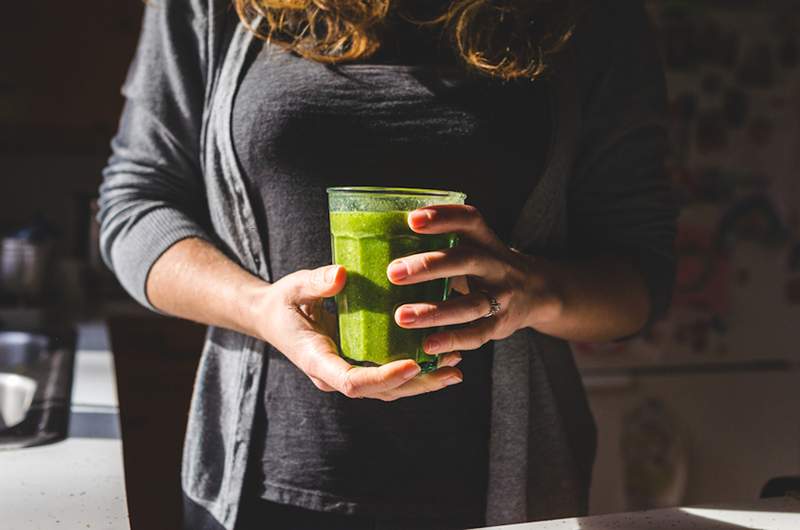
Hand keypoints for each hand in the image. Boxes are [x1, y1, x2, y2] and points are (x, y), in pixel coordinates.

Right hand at [253, 264, 463, 400]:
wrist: (271, 317)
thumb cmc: (283, 301)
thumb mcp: (295, 287)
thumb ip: (316, 282)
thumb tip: (341, 274)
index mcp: (316, 361)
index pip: (352, 383)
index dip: (384, 378)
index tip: (413, 364)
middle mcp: (333, 376)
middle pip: (380, 392)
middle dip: (417, 383)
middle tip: (451, 369)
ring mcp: (346, 374)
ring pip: (388, 390)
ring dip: (423, 382)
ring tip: (455, 368)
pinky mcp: (357, 367)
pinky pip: (388, 379)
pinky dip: (415, 373)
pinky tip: (441, 360)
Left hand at [387, 205, 563, 355]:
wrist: (537, 292)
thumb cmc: (485, 266)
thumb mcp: (474, 246)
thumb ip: (441, 243)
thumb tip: (382, 239)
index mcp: (486, 240)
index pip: (469, 220)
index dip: (443, 217)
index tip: (412, 219)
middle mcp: (497, 265)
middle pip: (466, 261)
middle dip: (429, 266)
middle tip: (393, 272)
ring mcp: (502, 297)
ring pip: (470, 304)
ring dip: (435, 311)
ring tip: (402, 316)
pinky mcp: (501, 325)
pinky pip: (477, 334)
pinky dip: (452, 340)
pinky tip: (426, 345)